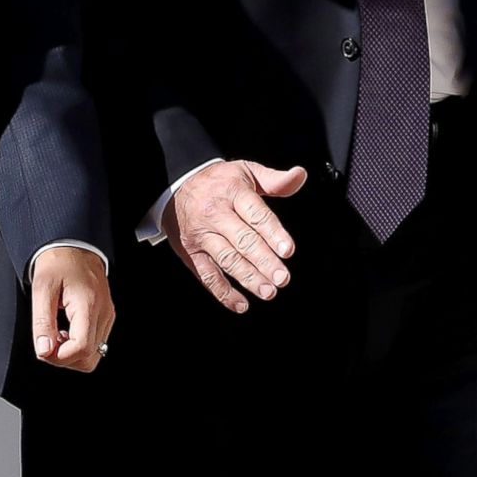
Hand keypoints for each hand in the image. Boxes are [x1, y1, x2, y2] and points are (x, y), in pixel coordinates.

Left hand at [31, 246, 114, 372]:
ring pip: (94, 354)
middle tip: (48, 342)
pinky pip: (95, 341)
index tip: (44, 349)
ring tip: (56, 333)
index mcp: (88, 305)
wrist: (73, 243)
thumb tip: (44, 350)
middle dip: (66, 358)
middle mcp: (103, 313)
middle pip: (90, 358)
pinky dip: (79, 343)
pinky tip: (66, 329)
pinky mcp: (106, 314)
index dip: (60, 357)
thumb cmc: (58, 260)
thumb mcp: (42, 288)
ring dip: (72, 352)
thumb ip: (42, 322)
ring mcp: (107, 314)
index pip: (81, 349)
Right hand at [165, 158, 306, 313]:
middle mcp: (215, 213)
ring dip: (248, 278)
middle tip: (283, 278)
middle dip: (264, 261)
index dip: (273, 232)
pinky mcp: (191, 252)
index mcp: (232, 191)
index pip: (256, 214)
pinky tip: (241, 304)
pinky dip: (223, 292)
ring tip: (268, 292)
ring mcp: (201, 234)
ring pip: (226, 259)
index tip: (288, 250)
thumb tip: (300, 175)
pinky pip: (207, 275)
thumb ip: (275, 180)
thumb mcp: (246, 171)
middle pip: (242, 240)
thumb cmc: (220, 182)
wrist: (176, 185)